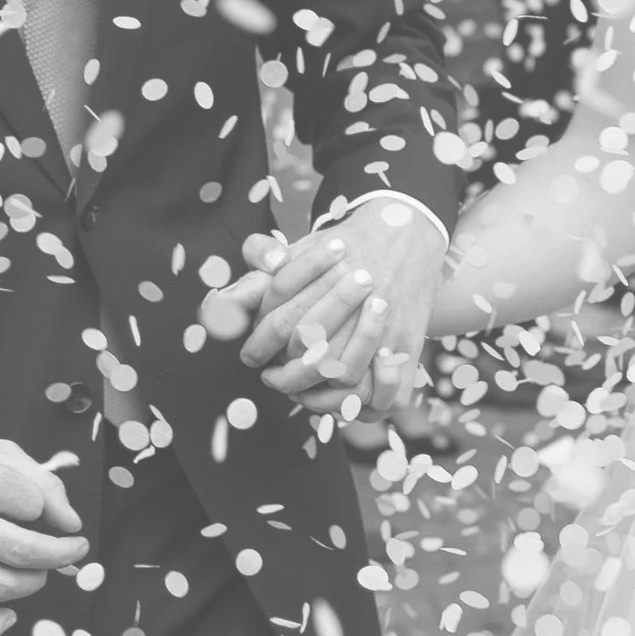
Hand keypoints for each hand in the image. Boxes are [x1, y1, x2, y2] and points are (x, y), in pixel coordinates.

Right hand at [0, 431, 85, 635]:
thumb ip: (38, 479)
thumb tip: (70, 522)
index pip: (31, 504)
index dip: (46, 507)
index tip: (43, 508)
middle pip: (23, 552)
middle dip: (62, 554)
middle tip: (72, 549)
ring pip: (3, 587)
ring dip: (35, 582)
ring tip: (37, 568)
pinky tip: (6, 615)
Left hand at [217, 197, 445, 421]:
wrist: (406, 235)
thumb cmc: (344, 247)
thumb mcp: (301, 245)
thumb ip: (260, 261)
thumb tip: (226, 296)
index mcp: (327, 275)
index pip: (280, 319)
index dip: (259, 343)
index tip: (250, 356)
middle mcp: (358, 300)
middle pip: (309, 351)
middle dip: (281, 373)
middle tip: (270, 378)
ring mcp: (386, 326)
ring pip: (341, 376)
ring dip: (314, 392)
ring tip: (298, 391)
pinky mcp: (408, 346)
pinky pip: (383, 392)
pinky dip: (360, 400)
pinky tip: (336, 397)